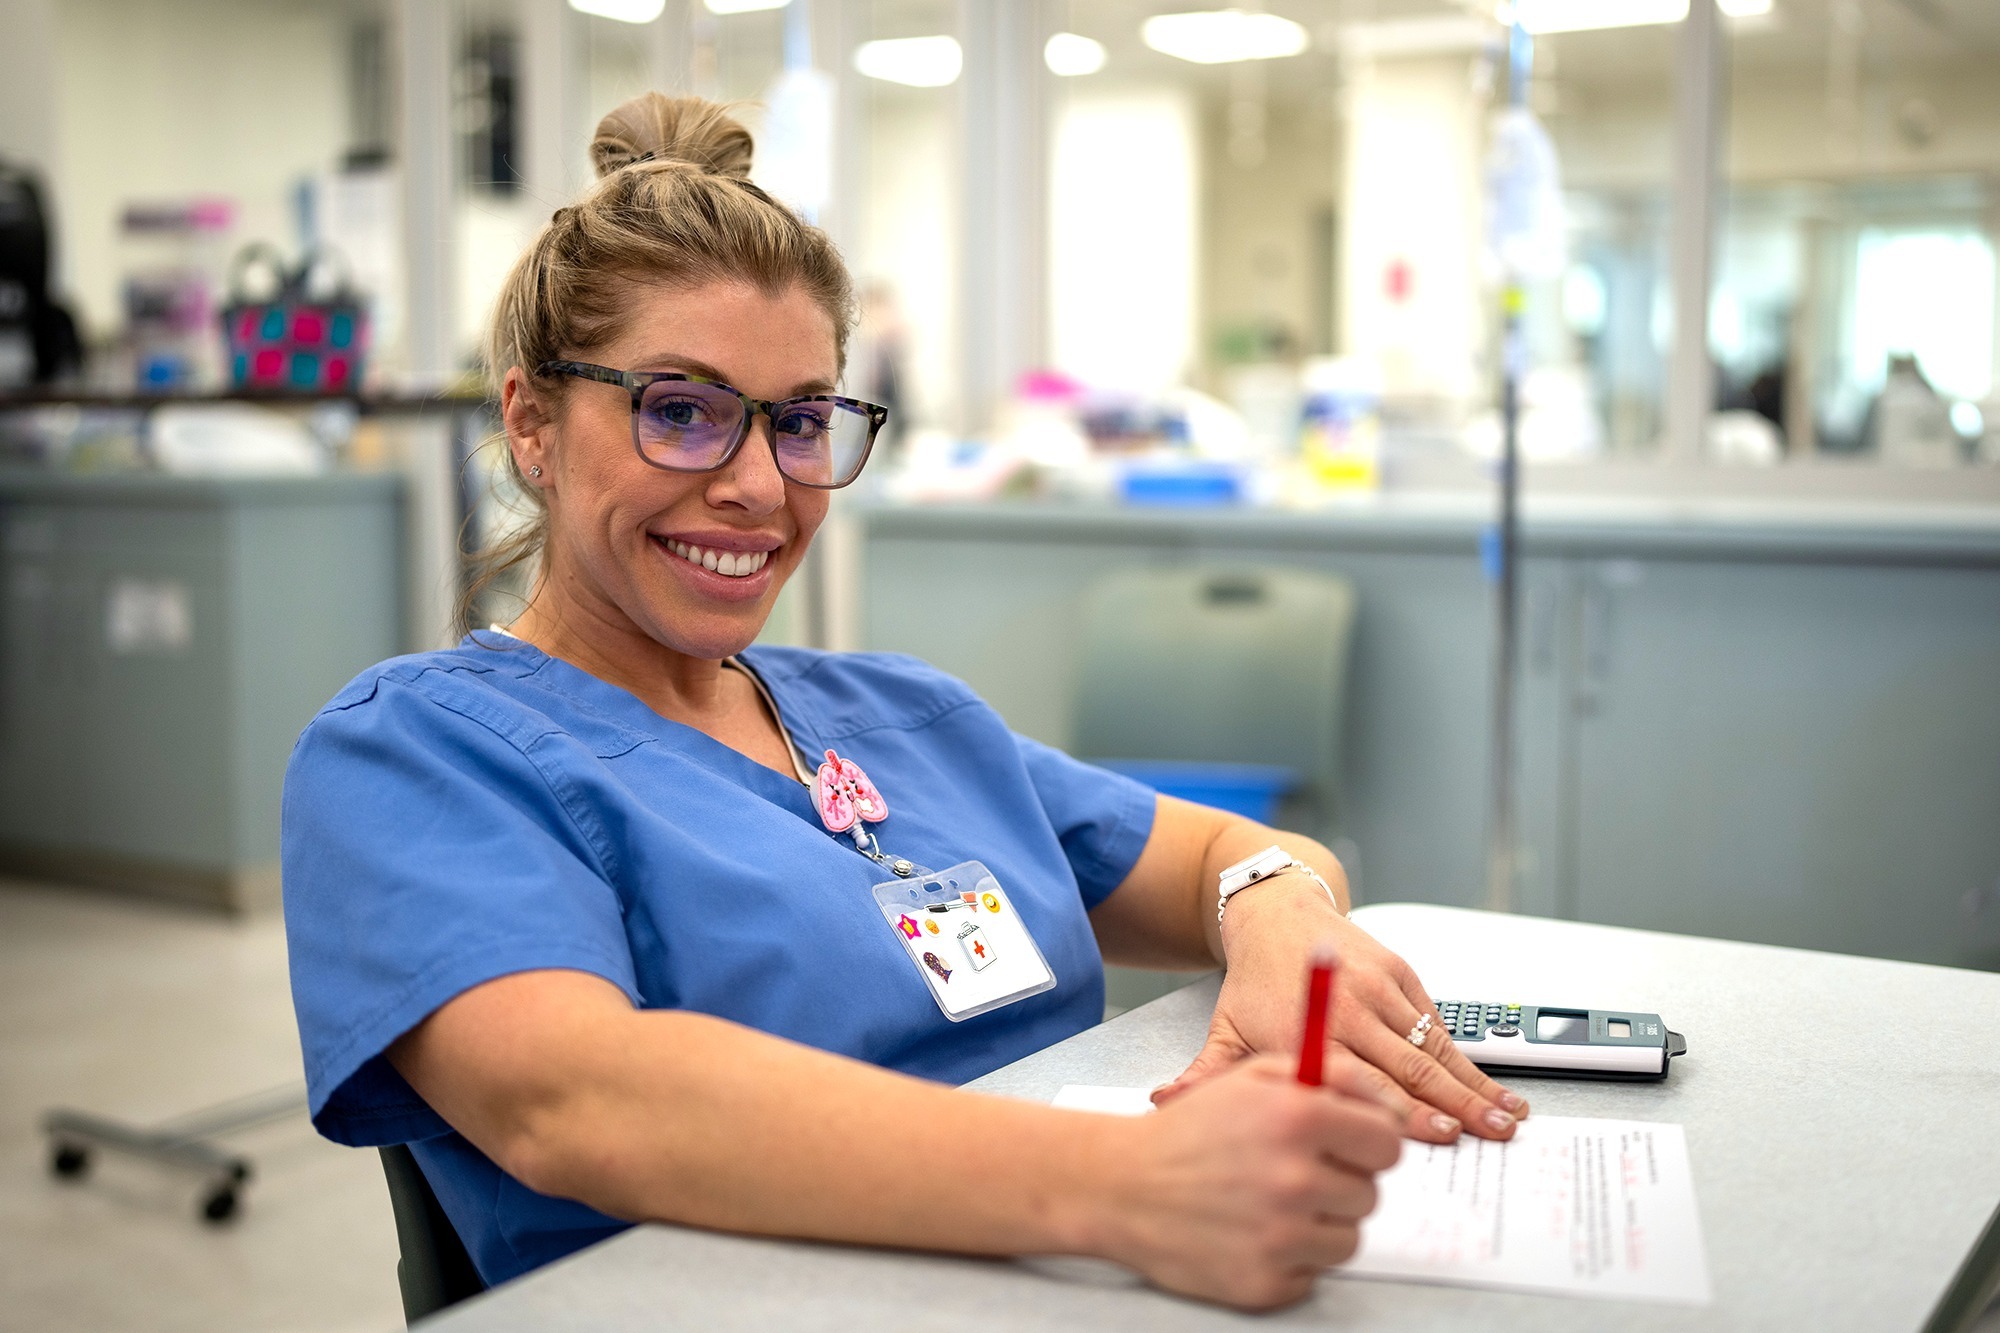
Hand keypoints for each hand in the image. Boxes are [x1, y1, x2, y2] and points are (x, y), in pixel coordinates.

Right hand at [1089, 1054, 1400, 1310]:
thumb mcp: (1251, 1076)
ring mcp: (1281, 1237)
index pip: (1388, 1142)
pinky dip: (1290, 1258)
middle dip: (1341, 1183)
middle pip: (1370, 1194)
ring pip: (1348, 1239)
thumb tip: (1384, 1096)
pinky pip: (1312, 1274)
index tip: (1354, 1148)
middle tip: (1298, 1173)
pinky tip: (1254, 1233)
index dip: (1372, 1143)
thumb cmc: (1188, 1131)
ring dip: (1320, 1224)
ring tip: (1273, 1205)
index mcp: (1298, 1118)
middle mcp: (1295, 1179)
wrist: (1121, 1187)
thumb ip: (1326, 1073)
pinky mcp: (1265, 1283)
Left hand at [1152, 889, 1529, 1143]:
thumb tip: (1163, 1107)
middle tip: (1493, 1133)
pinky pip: (1436, 1021)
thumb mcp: (1224, 1030)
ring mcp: (1378, 987)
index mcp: (1305, 1030)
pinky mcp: (1400, 972)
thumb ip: (1204, 1077)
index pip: (1360, 1079)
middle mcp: (1346, 1008)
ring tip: (1510, 1114)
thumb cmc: (1256, 983)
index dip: (1401, 1110)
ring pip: (1432, 1045)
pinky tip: (1491, 1082)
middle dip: (1455, 1103)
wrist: (1278, 913)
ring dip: (1473, 1082)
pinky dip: (1464, 1053)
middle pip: (1408, 1066)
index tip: (1437, 1135)